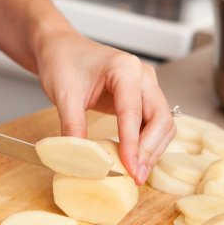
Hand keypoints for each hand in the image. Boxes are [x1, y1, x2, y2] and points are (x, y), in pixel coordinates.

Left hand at [35, 29, 175, 184]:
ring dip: (153, 149)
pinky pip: (154, 123)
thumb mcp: (63, 94)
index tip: (130, 169)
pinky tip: (135, 159)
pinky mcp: (142, 98)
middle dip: (150, 150)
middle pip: (161, 118)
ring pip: (163, 123)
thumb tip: (80, 159)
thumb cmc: (63, 62)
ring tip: (136, 173)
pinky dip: (148, 143)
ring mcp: (146, 86)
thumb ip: (72, 126)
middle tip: (136, 176)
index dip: (133, 144)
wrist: (60, 48)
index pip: (134, 111)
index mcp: (125, 68)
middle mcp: (143, 76)